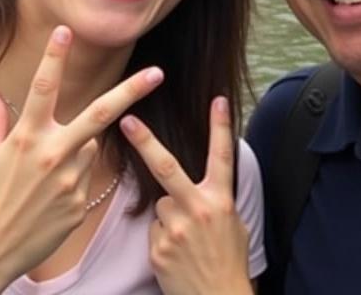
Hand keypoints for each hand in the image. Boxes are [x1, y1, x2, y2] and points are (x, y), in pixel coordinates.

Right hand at [0, 26, 163, 287]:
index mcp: (27, 138)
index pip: (43, 88)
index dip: (54, 57)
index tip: (66, 31)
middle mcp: (54, 155)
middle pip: (100, 114)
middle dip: (132, 91)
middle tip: (158, 72)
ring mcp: (71, 180)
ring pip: (88, 147)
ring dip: (76, 148)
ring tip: (42, 176)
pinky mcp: (80, 203)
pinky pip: (85, 178)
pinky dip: (73, 178)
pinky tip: (48, 197)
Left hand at [121, 96, 250, 294]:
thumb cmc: (228, 261)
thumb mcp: (233, 224)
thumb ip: (214, 200)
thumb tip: (197, 185)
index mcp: (221, 201)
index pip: (222, 156)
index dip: (220, 126)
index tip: (217, 99)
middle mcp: (198, 210)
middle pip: (167, 168)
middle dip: (145, 142)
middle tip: (127, 119)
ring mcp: (175, 229)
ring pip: (160, 206)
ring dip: (169, 216)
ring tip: (186, 240)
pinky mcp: (159, 249)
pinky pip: (154, 230)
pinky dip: (163, 239)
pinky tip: (177, 254)